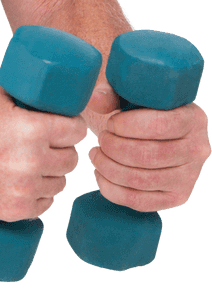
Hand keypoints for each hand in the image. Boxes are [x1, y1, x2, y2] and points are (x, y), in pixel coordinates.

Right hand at [0, 71, 88, 221]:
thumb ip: (22, 83)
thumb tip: (48, 77)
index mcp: (31, 129)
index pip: (77, 130)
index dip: (75, 125)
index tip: (68, 124)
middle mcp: (31, 162)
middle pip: (71, 158)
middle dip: (64, 149)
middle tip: (52, 142)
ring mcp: (23, 189)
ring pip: (60, 182)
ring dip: (54, 173)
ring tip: (39, 162)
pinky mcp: (13, 210)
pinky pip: (45, 204)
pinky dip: (41, 194)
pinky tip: (31, 182)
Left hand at [87, 102, 211, 211]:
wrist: (153, 131)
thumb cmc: (140, 106)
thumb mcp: (130, 91)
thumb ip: (112, 90)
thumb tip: (96, 98)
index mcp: (193, 118)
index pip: (160, 125)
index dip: (128, 126)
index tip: (110, 123)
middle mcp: (198, 149)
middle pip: (149, 155)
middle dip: (115, 148)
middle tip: (101, 139)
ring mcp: (189, 177)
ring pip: (142, 180)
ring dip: (110, 168)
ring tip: (96, 154)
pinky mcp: (176, 198)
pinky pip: (141, 202)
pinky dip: (113, 190)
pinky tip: (100, 174)